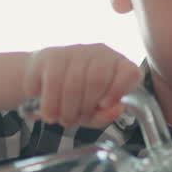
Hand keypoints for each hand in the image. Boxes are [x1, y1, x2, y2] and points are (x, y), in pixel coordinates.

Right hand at [23, 44, 141, 127]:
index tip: (103, 105)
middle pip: (98, 80)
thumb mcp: (94, 112)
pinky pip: (54, 82)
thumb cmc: (76, 99)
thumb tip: (117, 109)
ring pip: (74, 84)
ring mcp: (76, 51)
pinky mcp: (52, 55)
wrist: (42, 81)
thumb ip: (107, 114)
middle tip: (76, 119)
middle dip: (85, 107)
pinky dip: (52, 104)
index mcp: (118, 66)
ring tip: (63, 119)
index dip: (118, 90)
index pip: (129, 73)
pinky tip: (51, 113)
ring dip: (67, 110)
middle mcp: (100, 54)